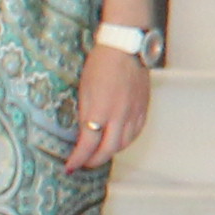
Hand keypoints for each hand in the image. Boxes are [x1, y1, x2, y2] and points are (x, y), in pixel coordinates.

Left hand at [60, 42, 151, 172]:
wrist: (125, 48)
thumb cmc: (101, 63)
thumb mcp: (84, 89)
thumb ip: (85, 114)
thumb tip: (83, 134)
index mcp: (100, 110)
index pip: (88, 144)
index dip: (78, 159)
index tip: (70, 166)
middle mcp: (119, 115)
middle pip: (108, 150)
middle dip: (94, 161)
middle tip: (84, 164)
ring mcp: (134, 112)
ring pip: (124, 144)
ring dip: (110, 152)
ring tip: (99, 153)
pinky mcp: (143, 108)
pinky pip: (136, 132)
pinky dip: (125, 141)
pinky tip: (117, 140)